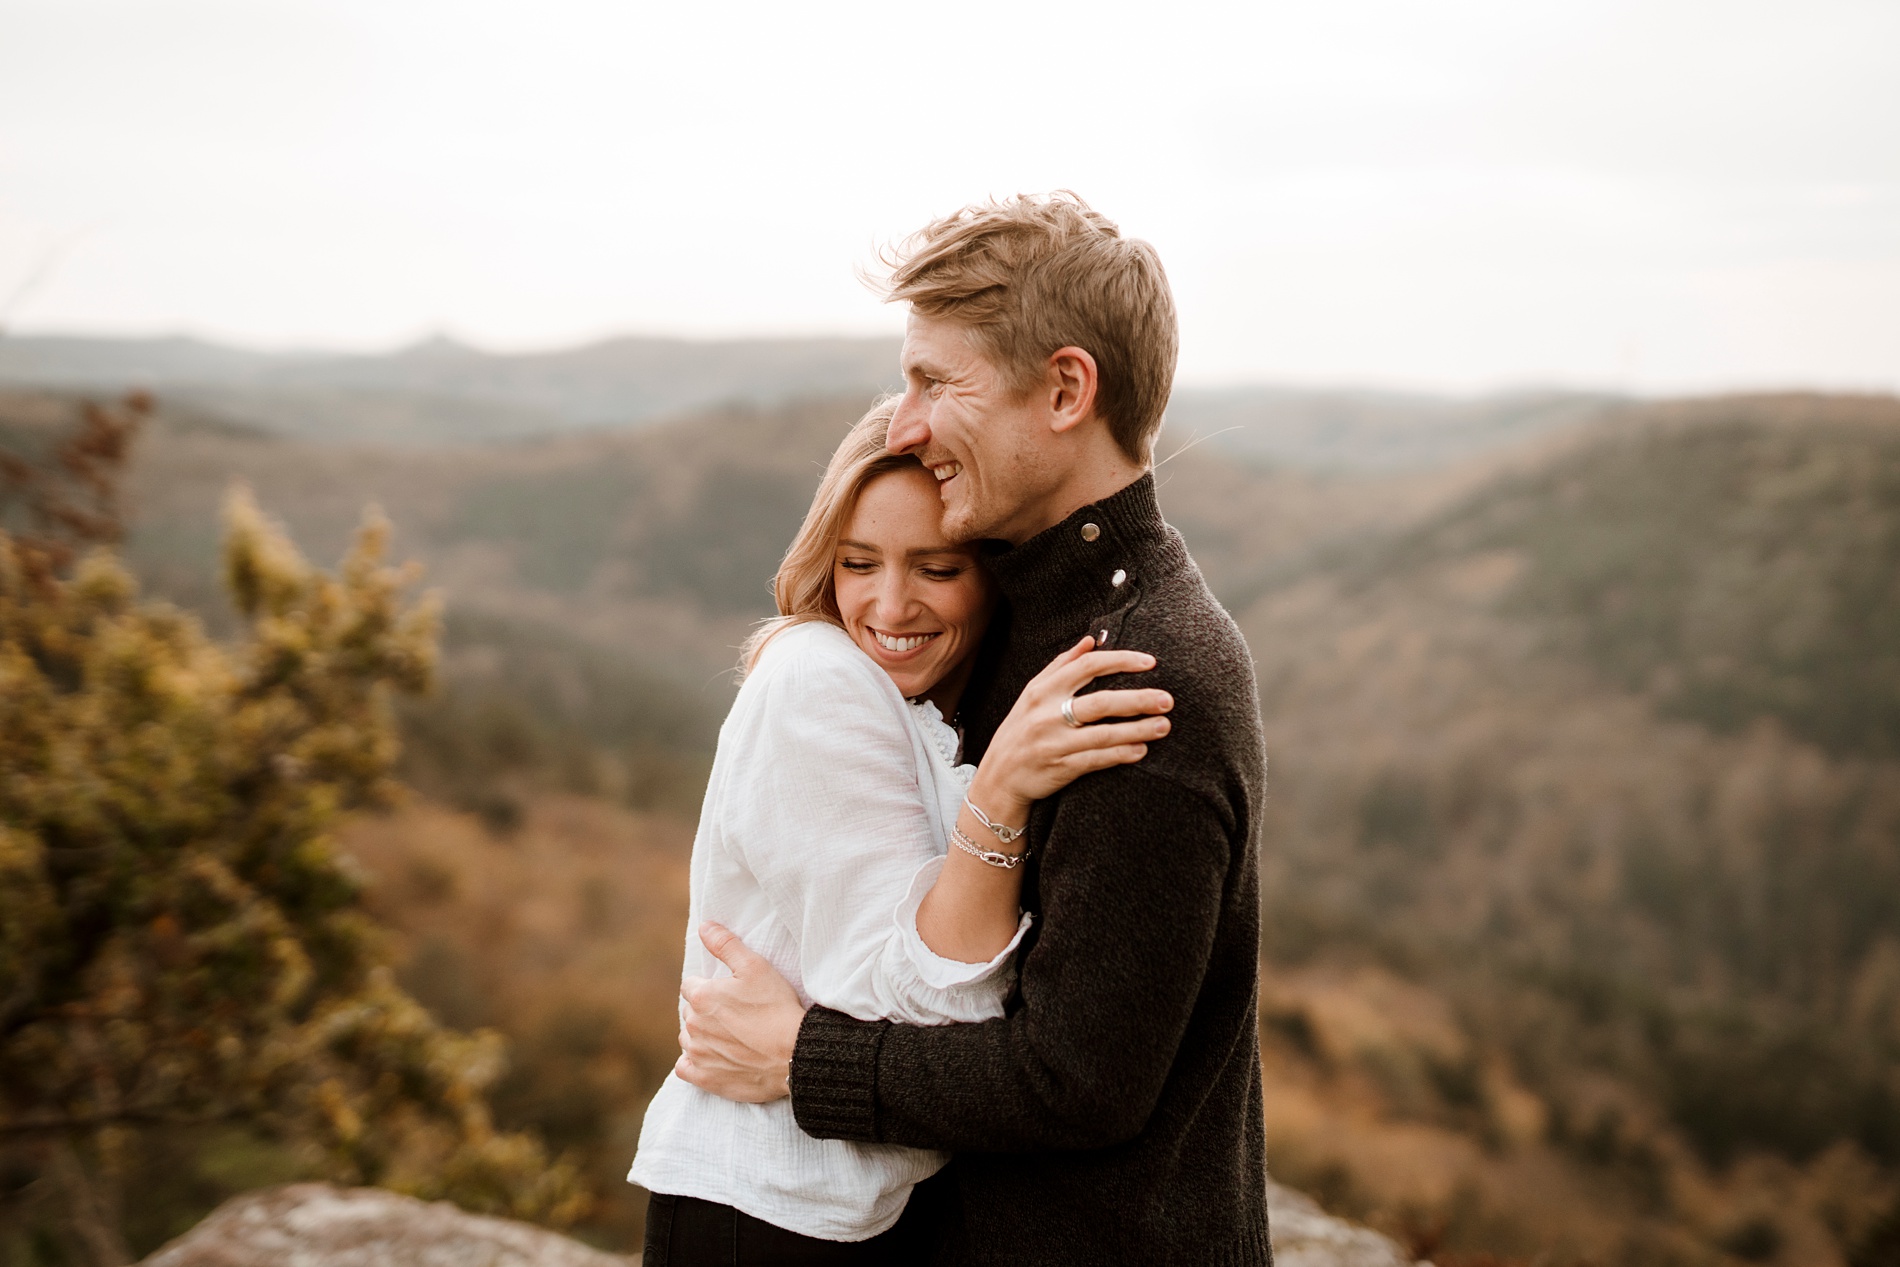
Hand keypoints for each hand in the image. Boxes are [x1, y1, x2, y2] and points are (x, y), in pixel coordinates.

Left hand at [675, 921, 805, 1102]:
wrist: (794, 1055)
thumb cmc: (777, 1008)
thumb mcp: (755, 967)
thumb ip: (726, 944)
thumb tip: (704, 926)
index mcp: (702, 996)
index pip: (691, 986)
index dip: (711, 987)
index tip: (730, 994)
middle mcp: (693, 1025)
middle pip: (690, 1012)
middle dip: (706, 1011)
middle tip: (735, 1014)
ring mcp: (698, 1054)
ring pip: (688, 1039)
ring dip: (702, 1036)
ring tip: (730, 1036)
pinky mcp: (705, 1078)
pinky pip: (685, 1068)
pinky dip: (694, 1063)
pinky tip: (713, 1058)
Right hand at [968, 637, 1171, 819]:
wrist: (998, 778)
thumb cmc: (1021, 730)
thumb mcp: (1033, 694)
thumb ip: (1061, 666)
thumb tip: (1091, 640)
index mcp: (1042, 690)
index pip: (1087, 666)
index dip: (1121, 661)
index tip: (1150, 662)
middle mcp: (1047, 715)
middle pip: (1100, 702)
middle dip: (1138, 699)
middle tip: (1168, 699)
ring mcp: (1054, 743)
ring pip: (1103, 734)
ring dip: (1138, 730)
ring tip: (1164, 725)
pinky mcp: (1060, 768)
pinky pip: (1097, 760)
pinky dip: (1121, 754)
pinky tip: (1142, 750)